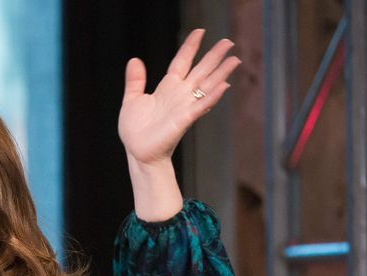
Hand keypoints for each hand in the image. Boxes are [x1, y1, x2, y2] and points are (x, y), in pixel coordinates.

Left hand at [118, 29, 239, 166]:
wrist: (137, 152)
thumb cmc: (135, 130)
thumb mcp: (131, 100)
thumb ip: (135, 81)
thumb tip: (134, 60)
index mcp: (167, 88)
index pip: (182, 62)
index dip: (190, 47)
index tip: (200, 32)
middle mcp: (179, 94)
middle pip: (200, 70)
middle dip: (214, 56)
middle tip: (229, 42)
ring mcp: (184, 106)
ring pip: (206, 86)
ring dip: (221, 74)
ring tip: (234, 60)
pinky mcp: (184, 120)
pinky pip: (200, 106)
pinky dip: (212, 97)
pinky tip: (224, 86)